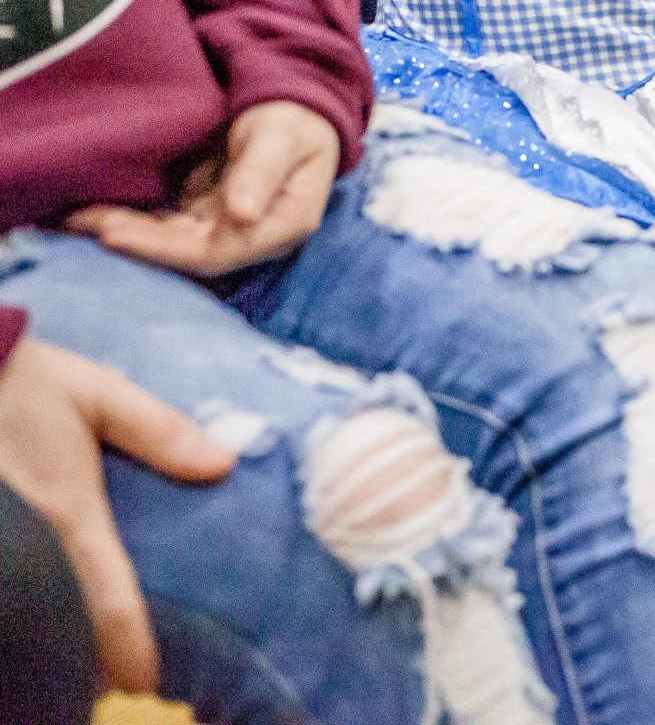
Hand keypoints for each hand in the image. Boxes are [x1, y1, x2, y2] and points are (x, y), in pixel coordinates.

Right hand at [0, 338, 235, 691]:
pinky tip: (33, 615)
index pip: (106, 600)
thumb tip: (223, 463)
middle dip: (84, 658)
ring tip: (76, 659)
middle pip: (57, 626)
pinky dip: (18, 610)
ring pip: (20, 617)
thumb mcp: (98, 394)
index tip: (148, 681)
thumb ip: (159, 431)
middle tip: (114, 673)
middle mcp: (22, 545)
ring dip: (45, 638)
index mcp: (66, 513)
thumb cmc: (25, 384)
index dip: (128, 650)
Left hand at [68, 101, 339, 276]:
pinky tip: (96, 213)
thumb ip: (262, 171)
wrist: (296, 109)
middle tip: (85, 224)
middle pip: (188, 253)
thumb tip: (242, 215)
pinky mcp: (209, 216)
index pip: (218, 253)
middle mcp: (253, 236)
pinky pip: (167, 225)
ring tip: (78, 220)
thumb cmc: (294, 121)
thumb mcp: (281, 137)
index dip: (164, 250)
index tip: (114, 235)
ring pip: (172, 242)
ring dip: (128, 233)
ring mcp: (228, 228)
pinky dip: (134, 220)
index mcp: (283, 225)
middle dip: (136, 241)